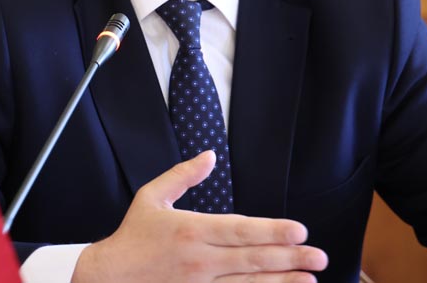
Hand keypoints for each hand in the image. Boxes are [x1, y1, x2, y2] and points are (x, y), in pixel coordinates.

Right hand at [72, 150, 327, 282]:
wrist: (107, 279)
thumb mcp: (151, 197)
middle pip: (251, 259)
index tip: (299, 230)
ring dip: (282, 281)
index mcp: (190, 230)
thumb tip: (210, 155)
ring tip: (310, 278)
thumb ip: (183, 176)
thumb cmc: (132, 237)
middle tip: (319, 255)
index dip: (271, 231)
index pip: (239, 230)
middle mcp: (198, 261)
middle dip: (289, 257)